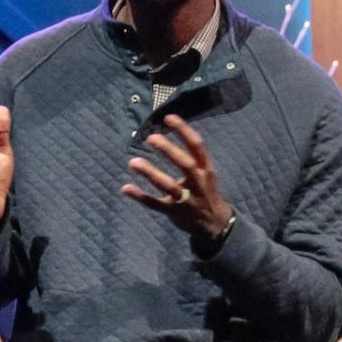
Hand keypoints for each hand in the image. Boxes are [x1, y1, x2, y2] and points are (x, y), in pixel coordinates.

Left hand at [121, 114, 234, 239]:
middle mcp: (198, 182)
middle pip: (185, 164)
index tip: (168, 117)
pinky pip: (155, 204)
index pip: (197, 146)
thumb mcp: (205, 173)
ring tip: (133, 162)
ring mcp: (186, 199)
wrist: (215, 224)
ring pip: (168, 185)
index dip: (184, 130)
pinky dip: (140, 196)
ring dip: (151, 173)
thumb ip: (190, 158)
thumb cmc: (205, 192)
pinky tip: (126, 187)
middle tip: (151, 137)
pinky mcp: (174, 212)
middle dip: (168, 150)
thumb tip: (167, 137)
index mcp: (206, 169)